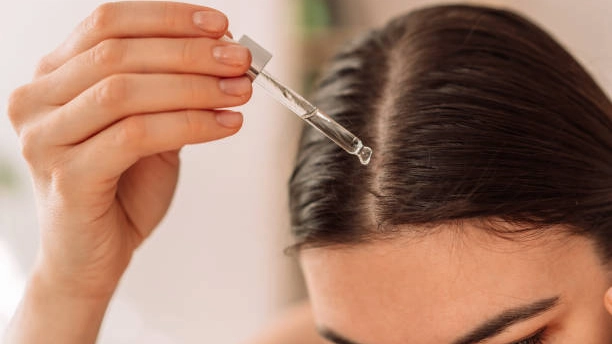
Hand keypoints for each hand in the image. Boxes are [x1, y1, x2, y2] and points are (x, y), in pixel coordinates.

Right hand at [7, 1, 251, 297]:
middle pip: (117, 53)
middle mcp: (38, 100)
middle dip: (190, 53)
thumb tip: (222, 56)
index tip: (220, 26)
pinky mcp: (67, 177)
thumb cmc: (121, 189)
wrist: (92, 256)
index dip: (167, 18)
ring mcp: (45, 139)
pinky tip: (225, 125)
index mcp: (53, 77)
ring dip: (194, 87)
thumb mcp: (148, 128)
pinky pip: (136, 135)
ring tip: (238, 91)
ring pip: (125, 91)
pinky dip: (189, 124)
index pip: (107, 24)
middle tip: (240, 62)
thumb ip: (170, 92)